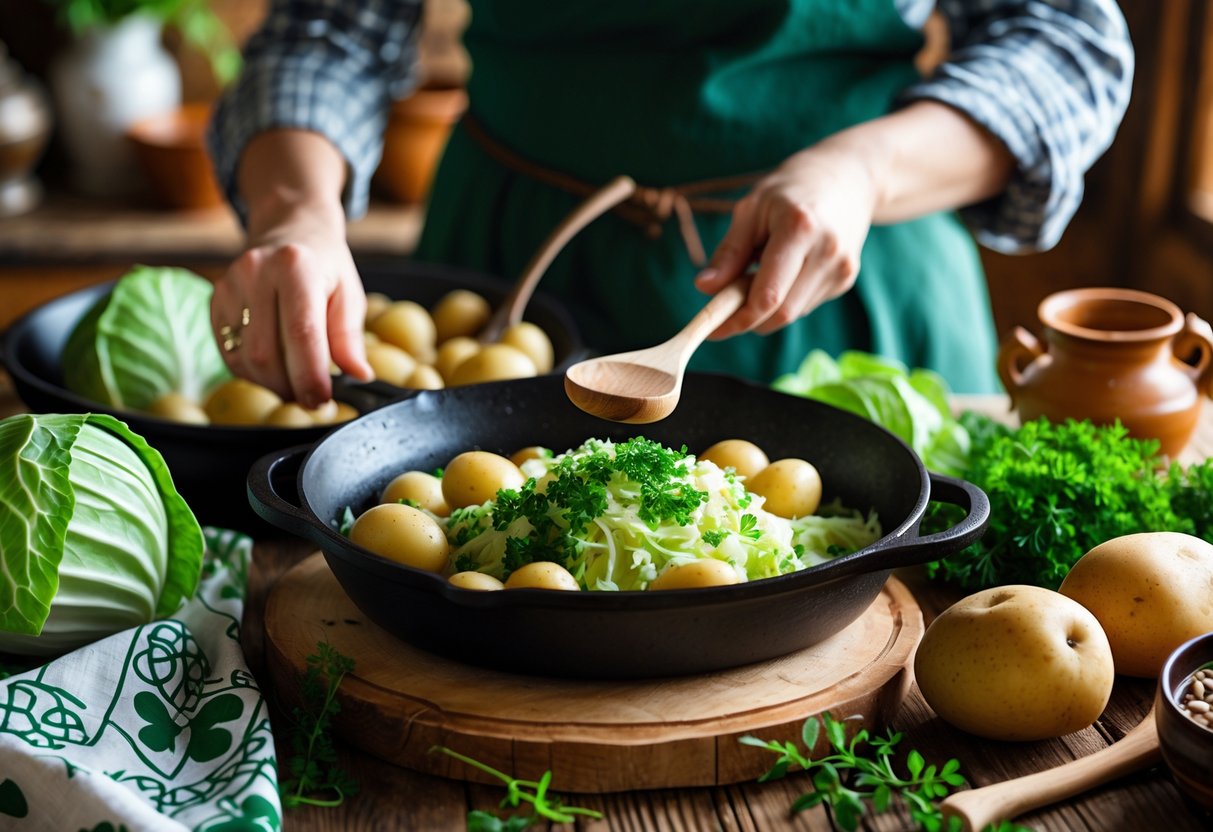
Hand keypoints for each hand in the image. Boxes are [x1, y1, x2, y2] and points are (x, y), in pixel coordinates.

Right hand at [211, 204, 371, 408]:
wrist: (289, 228)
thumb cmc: (325, 265)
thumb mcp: (348, 294)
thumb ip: (350, 337)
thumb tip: (360, 376)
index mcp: (296, 266)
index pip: (301, 332)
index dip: (310, 375)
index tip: (322, 401)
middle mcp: (256, 271)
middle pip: (267, 352)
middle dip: (290, 386)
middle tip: (311, 399)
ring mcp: (229, 285)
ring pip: (245, 358)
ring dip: (271, 384)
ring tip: (295, 383)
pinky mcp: (215, 300)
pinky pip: (229, 353)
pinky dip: (252, 373)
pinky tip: (273, 369)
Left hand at [695, 136, 878, 337]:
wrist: (848, 177)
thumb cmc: (790, 189)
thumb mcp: (751, 209)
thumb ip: (729, 252)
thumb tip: (704, 288)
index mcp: (800, 230)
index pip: (767, 296)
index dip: (736, 319)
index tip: (710, 329)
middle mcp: (827, 253)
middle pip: (781, 314)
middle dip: (748, 319)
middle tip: (723, 308)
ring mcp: (842, 269)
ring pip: (792, 314)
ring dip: (765, 307)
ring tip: (756, 271)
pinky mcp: (845, 279)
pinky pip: (804, 305)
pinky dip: (784, 299)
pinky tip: (783, 270)